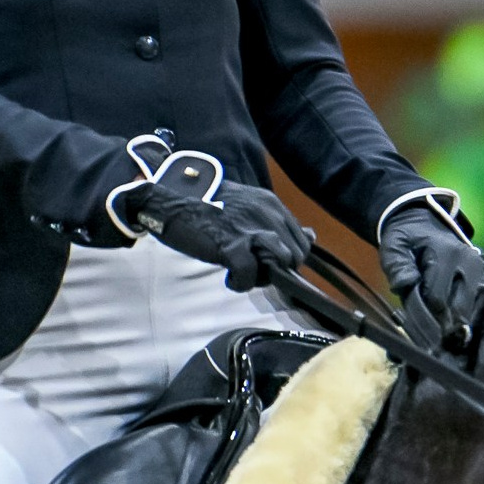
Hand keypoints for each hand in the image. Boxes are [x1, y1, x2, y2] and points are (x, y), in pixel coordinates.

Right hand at [113, 153, 312, 290]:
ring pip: (281, 263)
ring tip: (243, 275)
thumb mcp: (250, 208)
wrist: (171, 200)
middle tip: (252, 270)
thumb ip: (278, 223)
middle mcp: (268, 214)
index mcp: (272, 205)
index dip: (287, 259)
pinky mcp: (231, 244)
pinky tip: (229, 279)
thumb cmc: (207, 206)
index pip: (302, 241)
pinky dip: (241, 284)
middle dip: (278, 270)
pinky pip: (249, 275)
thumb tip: (312, 236)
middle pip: (296, 255)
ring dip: (264, 276)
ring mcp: (251, 229)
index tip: (265, 261)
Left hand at [378, 192, 483, 349]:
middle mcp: (470, 262)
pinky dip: (469, 319)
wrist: (423, 224)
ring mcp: (482, 271)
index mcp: (447, 253)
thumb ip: (397, 265)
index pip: (438, 298)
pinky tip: (458, 331)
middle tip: (434, 350)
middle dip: (445, 331)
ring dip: (458, 328)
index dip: (426, 321)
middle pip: (460, 310)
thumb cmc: (406, 240)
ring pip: (474, 311)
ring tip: (446, 344)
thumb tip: (406, 284)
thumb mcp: (393, 247)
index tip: (419, 340)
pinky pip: (482, 306)